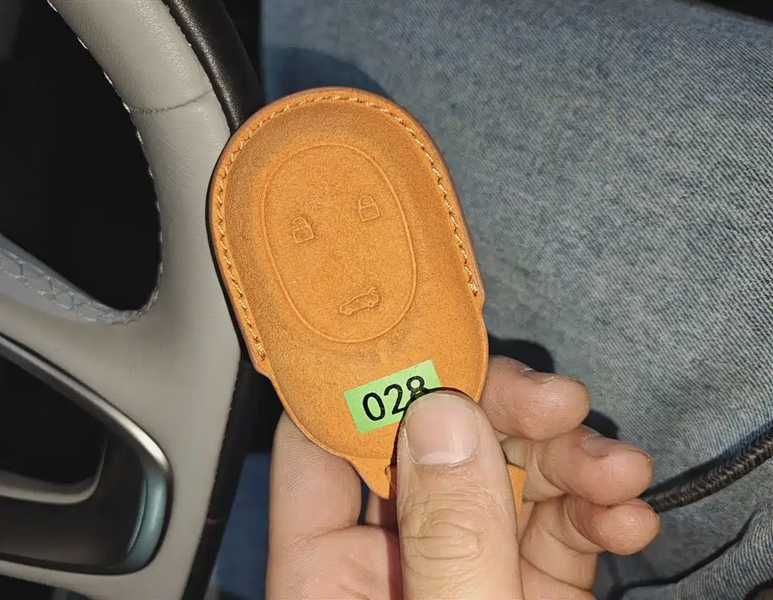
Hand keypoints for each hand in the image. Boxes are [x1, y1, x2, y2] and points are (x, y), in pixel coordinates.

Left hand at [266, 357, 658, 598]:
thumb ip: (446, 548)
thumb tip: (441, 420)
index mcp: (325, 581)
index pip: (322, 447)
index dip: (371, 386)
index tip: (439, 345)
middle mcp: (388, 568)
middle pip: (426, 447)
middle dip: (497, 414)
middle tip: (560, 404)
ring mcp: (460, 574)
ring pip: (498, 478)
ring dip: (561, 459)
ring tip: (617, 472)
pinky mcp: (521, 592)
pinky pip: (551, 529)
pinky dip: (590, 512)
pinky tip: (626, 515)